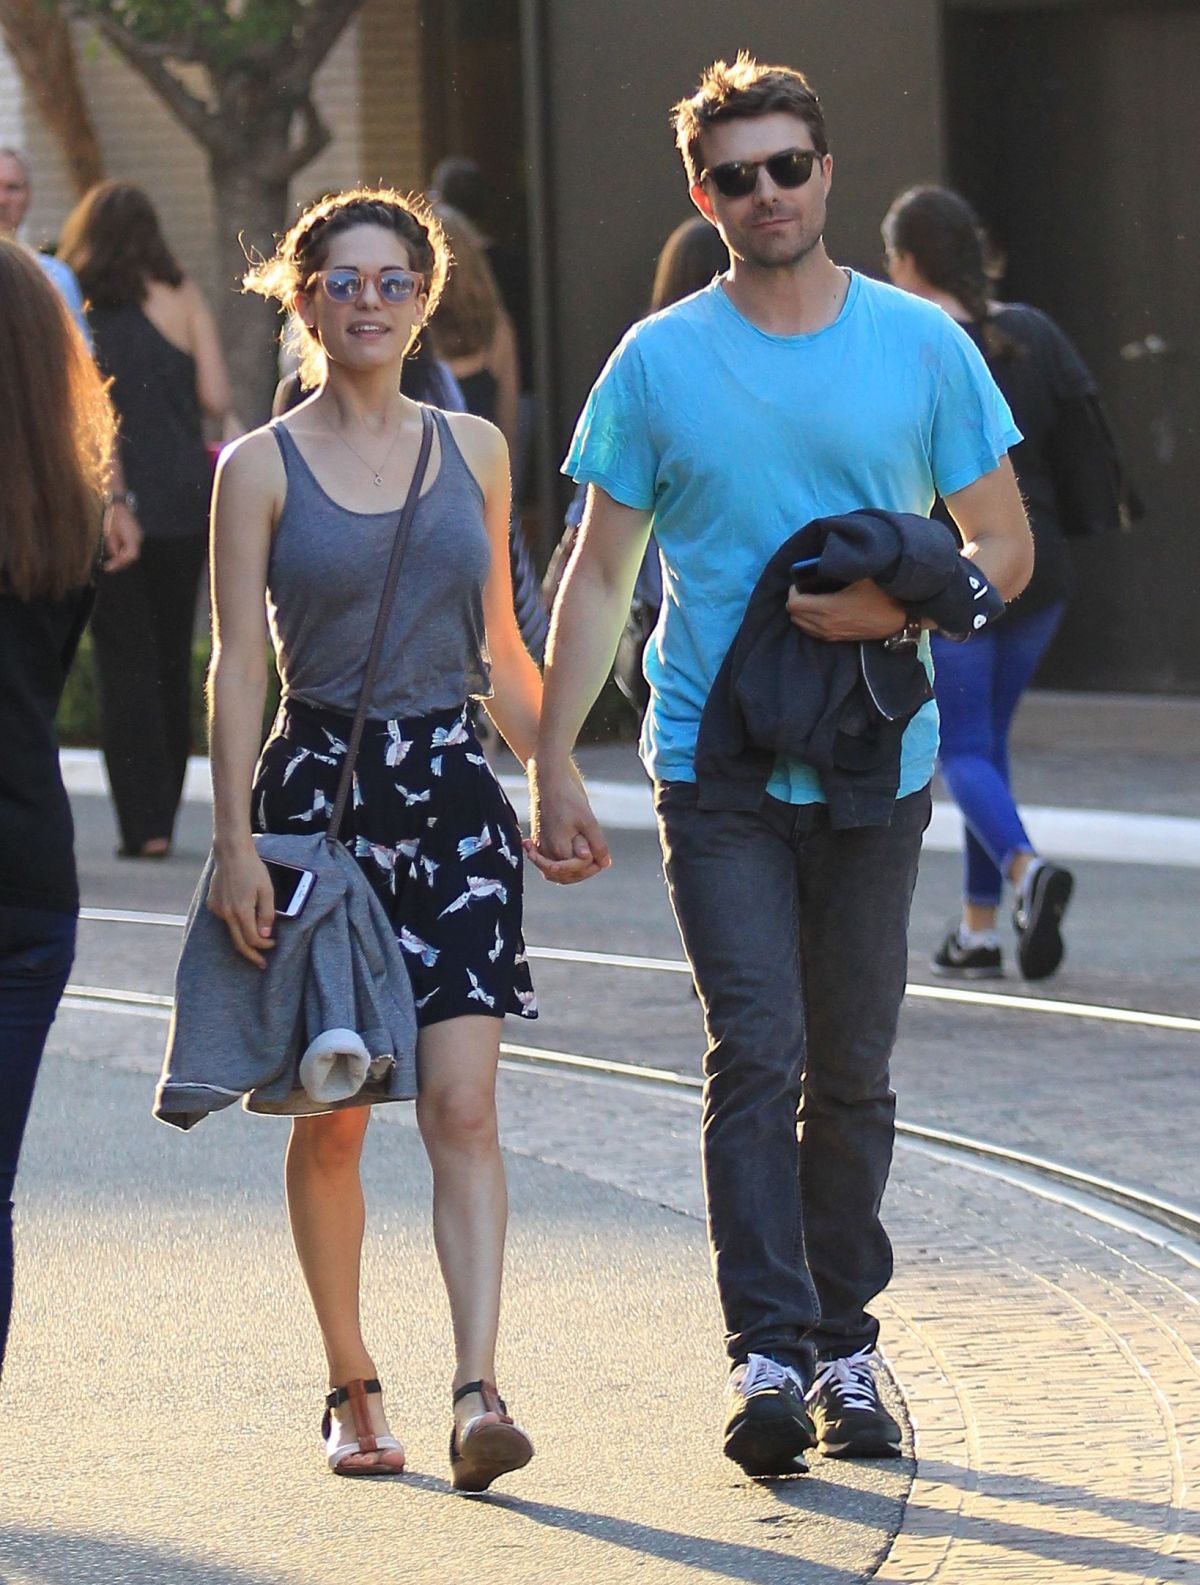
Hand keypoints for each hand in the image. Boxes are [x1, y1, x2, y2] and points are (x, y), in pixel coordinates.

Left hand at [101, 503, 141, 571]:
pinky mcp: (135, 533)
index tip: (108, 568)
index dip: (119, 564)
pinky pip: (130, 545)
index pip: (130, 556)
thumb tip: (114, 556)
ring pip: (131, 551)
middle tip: (110, 566)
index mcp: (133, 538)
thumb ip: (113, 547)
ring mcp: (138, 535)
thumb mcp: (109, 534)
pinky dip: (123, 550)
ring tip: (111, 559)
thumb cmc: (112, 517)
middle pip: (132, 555)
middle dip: (121, 561)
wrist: (117, 503)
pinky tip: (115, 550)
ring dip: (121, 556)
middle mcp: (138, 538)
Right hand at [207, 843, 275, 968]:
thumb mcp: (267, 890)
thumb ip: (267, 914)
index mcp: (241, 911)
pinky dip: (235, 921)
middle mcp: (226, 913)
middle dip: (251, 955)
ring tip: (256, 938)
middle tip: (261, 964)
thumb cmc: (252, 869)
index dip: (264, 946)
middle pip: (239, 943)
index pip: (252, 939)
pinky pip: (225, 919)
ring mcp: (217, 909)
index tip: (273, 944)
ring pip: (232, 931)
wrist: (231, 853)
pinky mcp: (212, 903)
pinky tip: (243, 912)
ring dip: (244, 937)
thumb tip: (266, 936)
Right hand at [525, 758, 611, 884]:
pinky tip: (572, 859)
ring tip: (588, 863)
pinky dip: (559, 866)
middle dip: (584, 871)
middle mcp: (546, 851)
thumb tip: (605, 863)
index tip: (601, 852)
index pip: (579, 867)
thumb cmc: (568, 798)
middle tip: (599, 860)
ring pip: (555, 873)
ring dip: (572, 872)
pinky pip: (547, 863)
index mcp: (559, 848)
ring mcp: (541, 847)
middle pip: (566, 875)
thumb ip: (597, 844)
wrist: (548, 781)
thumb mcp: (589, 820)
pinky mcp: (539, 842)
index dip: (593, 862)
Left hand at [786, 578, 905, 641]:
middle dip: (795, 601)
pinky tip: (819, 611)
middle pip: (794, 615)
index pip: (793, 603)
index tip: (800, 581)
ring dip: (801, 612)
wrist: (898, 618)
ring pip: (801, 625)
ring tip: (811, 598)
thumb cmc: (880, 595)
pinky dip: (809, 622)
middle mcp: (824, 625)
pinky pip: (812, 632)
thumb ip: (839, 568)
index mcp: (826, 608)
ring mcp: (830, 634)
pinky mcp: (836, 639)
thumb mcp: (860, 576)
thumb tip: (824, 559)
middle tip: (804, 588)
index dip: (793, 590)